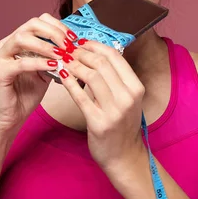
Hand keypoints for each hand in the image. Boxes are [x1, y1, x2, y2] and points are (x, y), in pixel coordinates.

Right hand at [0, 13, 77, 139]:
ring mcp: (0, 57)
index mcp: (18, 41)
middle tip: (69, 45)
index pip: (39, 21)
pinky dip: (39, 62)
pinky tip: (54, 66)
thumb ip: (56, 57)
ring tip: (62, 55)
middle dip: (54, 32)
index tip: (74, 38)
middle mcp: (7, 44)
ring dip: (46, 45)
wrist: (10, 117)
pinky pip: (20, 62)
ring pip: (22, 38)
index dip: (59, 26)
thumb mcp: (47, 71)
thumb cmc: (27, 94)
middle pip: (31, 24)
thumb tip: (76, 47)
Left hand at [59, 40, 146, 171]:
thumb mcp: (128, 99)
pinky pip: (80, 96)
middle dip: (81, 53)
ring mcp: (114, 110)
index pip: (115, 56)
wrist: (124, 156)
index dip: (95, 46)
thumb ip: (117, 79)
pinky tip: (61, 74)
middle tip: (67, 50)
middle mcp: (128, 97)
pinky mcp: (98, 122)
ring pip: (90, 76)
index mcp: (136, 88)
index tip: (81, 43)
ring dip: (73, 64)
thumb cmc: (123, 125)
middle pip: (101, 63)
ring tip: (63, 60)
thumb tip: (97, 54)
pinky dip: (68, 82)